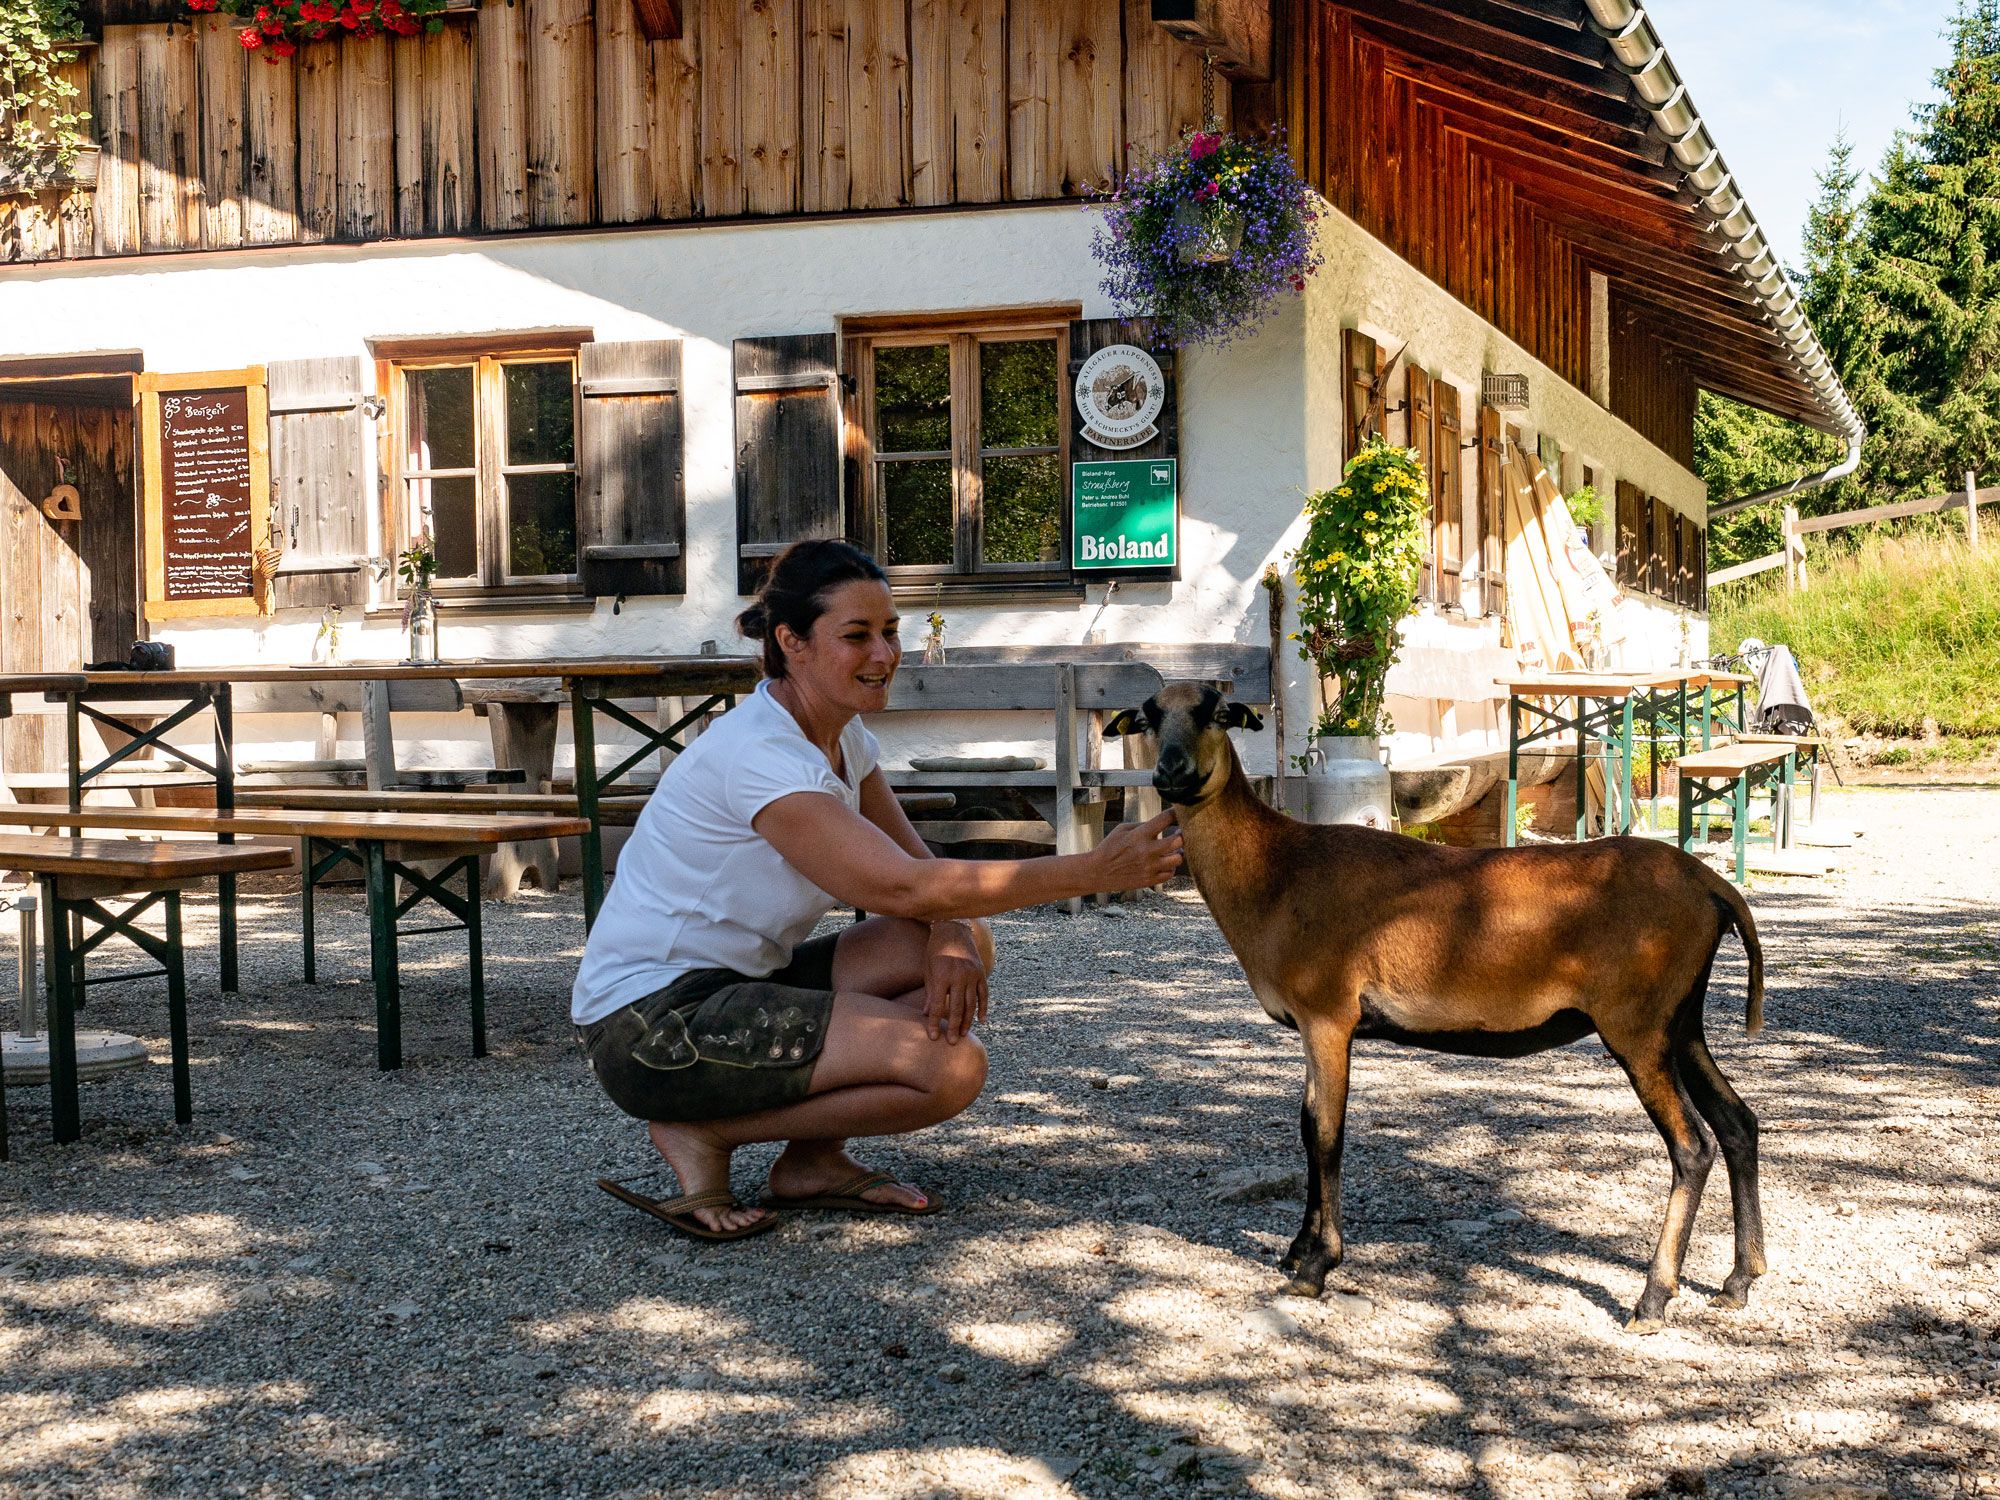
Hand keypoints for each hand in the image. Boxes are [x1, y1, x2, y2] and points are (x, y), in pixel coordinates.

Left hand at [923, 920, 988, 1043]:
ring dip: (967, 1021)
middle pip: (957, 1008)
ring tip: (962, 1034)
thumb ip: (930, 992)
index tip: (933, 1037)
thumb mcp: (928, 969)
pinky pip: (984, 994)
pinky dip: (983, 1008)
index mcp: (942, 975)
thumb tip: (927, 1014)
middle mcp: (959, 975)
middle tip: (951, 1042)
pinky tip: (981, 1021)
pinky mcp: (982, 972)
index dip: (935, 1023)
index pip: (939, 1006)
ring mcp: (972, 974)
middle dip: (953, 1027)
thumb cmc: (935, 950)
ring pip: (971, 1004)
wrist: (953, 928)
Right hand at [1089, 809, 1182, 891]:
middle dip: (1182, 835)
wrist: (1098, 871)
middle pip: (1178, 841)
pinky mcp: (1149, 880)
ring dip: (1178, 852)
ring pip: (1178, 859)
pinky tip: (1165, 863)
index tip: (1178, 812)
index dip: (1175, 813)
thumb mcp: (1122, 829)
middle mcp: (1147, 851)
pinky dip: (1170, 867)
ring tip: (1174, 850)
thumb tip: (1162, 823)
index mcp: (1139, 835)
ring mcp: (1149, 867)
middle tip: (1180, 833)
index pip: (1165, 819)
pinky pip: (1170, 873)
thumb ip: (1143, 825)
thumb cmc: (1110, 848)